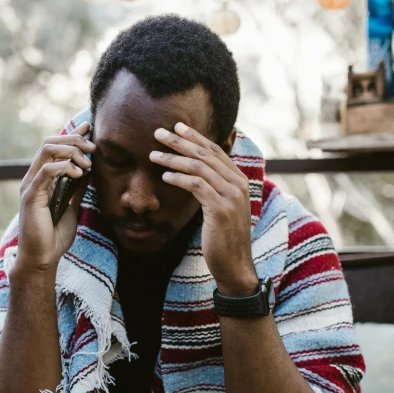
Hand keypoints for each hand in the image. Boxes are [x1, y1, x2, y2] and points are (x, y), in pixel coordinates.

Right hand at [16, 121, 95, 273]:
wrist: (43, 258)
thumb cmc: (54, 235)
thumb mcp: (72, 206)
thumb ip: (76, 188)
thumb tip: (89, 171)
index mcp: (42, 178)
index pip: (55, 146)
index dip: (72, 134)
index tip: (89, 127)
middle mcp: (34, 177)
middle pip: (50, 142)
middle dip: (74, 140)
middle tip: (93, 149)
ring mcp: (30, 185)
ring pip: (47, 150)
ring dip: (71, 151)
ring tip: (87, 164)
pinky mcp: (30, 196)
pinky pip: (45, 171)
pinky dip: (63, 167)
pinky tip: (78, 174)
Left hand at [150, 123, 256, 294]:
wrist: (235, 265)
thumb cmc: (224, 239)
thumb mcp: (223, 209)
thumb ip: (215, 190)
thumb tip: (197, 178)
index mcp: (239, 180)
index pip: (215, 150)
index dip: (195, 137)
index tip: (177, 127)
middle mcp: (238, 184)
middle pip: (205, 154)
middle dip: (180, 141)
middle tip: (158, 132)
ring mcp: (231, 195)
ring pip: (199, 167)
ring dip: (173, 159)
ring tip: (153, 155)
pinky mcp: (221, 209)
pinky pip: (196, 186)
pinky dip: (179, 178)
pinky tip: (165, 177)